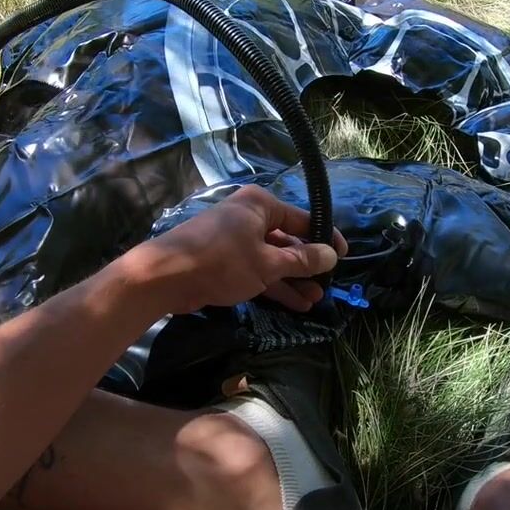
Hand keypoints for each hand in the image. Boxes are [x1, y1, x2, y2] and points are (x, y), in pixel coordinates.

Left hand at [122, 185, 347, 313]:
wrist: (166, 276)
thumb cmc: (222, 262)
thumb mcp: (268, 264)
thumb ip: (301, 261)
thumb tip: (331, 255)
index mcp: (261, 205)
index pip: (303, 220)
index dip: (325, 238)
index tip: (343, 256)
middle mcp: (249, 217)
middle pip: (287, 241)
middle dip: (307, 266)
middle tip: (326, 286)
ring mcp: (235, 240)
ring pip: (272, 259)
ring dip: (292, 280)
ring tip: (314, 300)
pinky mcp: (224, 262)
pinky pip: (257, 270)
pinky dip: (273, 285)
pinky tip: (294, 304)